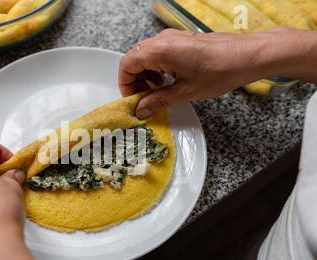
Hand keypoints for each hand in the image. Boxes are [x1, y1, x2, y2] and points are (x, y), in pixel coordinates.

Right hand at [119, 27, 316, 118]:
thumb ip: (158, 100)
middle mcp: (162, 39)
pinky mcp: (180, 39)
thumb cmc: (220, 71)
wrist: (247, 56)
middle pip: (134, 59)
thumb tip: (140, 110)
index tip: (133, 100)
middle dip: (134, 81)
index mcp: (160, 51)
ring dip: (145, 75)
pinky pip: (158, 52)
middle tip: (144, 99)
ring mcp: (171, 37)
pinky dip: (156, 68)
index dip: (125, 84)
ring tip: (157, 92)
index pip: (127, 64)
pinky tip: (167, 81)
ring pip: (145, 55)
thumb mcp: (185, 91)